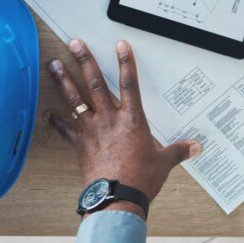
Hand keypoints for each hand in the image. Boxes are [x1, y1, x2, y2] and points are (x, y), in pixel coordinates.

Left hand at [44, 39, 201, 219]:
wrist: (117, 198)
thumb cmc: (139, 180)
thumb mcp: (164, 163)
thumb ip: (178, 151)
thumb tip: (195, 147)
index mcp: (132, 120)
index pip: (130, 84)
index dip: (126, 62)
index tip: (120, 46)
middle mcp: (109, 120)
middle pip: (95, 84)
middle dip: (85, 61)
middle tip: (75, 44)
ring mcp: (91, 131)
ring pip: (75, 100)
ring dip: (64, 80)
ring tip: (54, 65)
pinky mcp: (79, 146)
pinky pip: (65, 130)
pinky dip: (56, 121)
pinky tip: (48, 112)